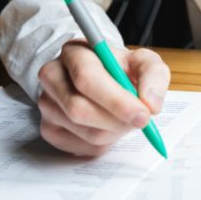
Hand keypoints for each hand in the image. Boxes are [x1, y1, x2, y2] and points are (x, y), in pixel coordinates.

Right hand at [37, 40, 170, 155]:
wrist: (105, 79)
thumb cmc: (121, 69)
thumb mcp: (144, 62)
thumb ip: (153, 76)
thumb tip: (150, 104)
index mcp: (75, 52)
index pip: (87, 78)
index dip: (116, 100)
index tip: (143, 114)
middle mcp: (53, 75)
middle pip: (79, 109)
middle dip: (117, 120)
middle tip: (141, 121)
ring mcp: (47, 103)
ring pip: (83, 131)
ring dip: (114, 131)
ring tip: (123, 118)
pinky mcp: (48, 128)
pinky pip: (80, 147)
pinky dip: (103, 143)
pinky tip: (108, 126)